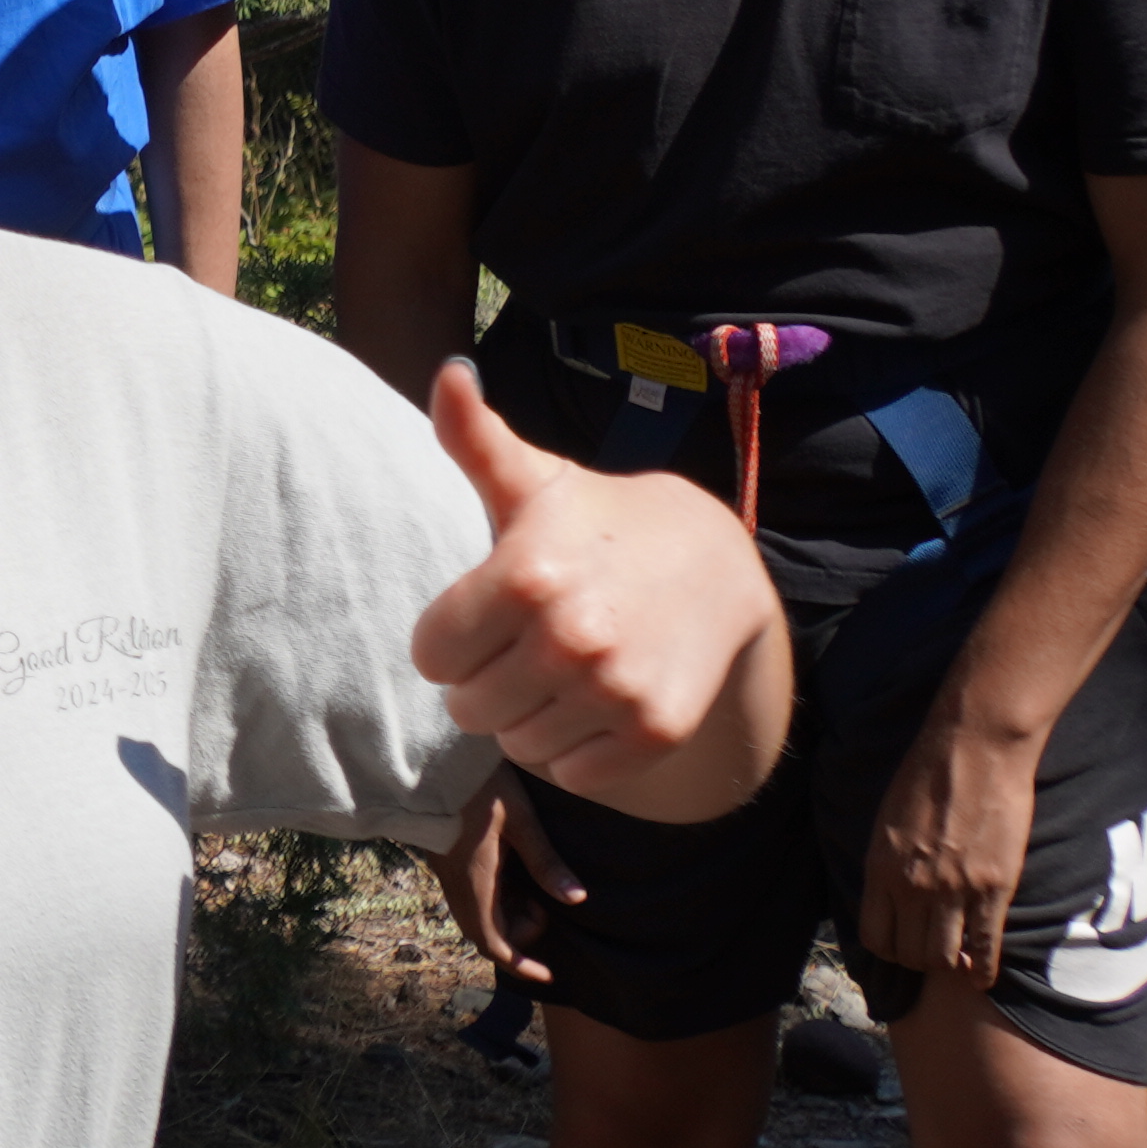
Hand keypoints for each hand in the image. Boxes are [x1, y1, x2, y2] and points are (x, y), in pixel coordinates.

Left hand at [406, 360, 792, 823]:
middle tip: (523, 643)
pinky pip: (573, 773)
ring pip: (518, 743)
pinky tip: (595, 700)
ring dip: (527, 716)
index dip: (450, 638)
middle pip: (468, 707)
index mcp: (524, 574)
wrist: (715, 566)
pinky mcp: (653, 731)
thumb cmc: (597, 522)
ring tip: (559, 668)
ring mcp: (615, 690)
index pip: (431, 654)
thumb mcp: (535, 480)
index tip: (484, 614)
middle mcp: (569, 637)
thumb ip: (475, 438)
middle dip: (484, 681)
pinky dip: (574, 748)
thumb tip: (447, 373)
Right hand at [430, 783, 574, 984]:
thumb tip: (576, 900)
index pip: (494, 943)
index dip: (521, 964)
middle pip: (484, 934)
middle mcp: (456, 885)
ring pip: (474, 916)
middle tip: (544, 911)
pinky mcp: (443, 858)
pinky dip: (492, 902)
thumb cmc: (478, 784)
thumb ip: (545, 861)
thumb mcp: (520, 818)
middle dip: (517, 938)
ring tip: (532, 892)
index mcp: (475, 882)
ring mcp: (446, 872)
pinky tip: (510, 876)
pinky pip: (468, 897)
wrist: (426, 756)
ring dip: (504, 918)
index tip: (548, 974)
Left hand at [854, 698, 1041, 986]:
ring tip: (957, 963)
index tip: (903, 946)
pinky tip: (982, 975)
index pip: (875, 936)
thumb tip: (892, 896)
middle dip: (920, 961)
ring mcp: (954, 889)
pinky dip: (982, 970)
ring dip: (949, 967)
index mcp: (881, 866)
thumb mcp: (888, 819)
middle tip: (933, 954)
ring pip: (944, 959)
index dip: (890, 949)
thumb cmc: (928, 773)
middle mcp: (913, 885)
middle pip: (910, 954)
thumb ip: (888, 862)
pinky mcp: (994, 887)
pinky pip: (985, 947)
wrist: (975, 747)